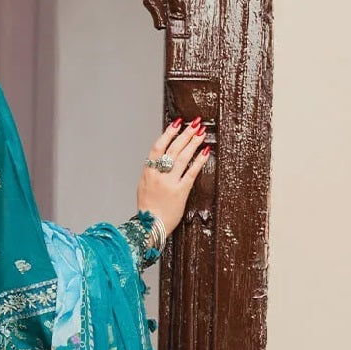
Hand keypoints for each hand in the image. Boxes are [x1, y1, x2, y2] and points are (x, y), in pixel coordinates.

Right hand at [136, 118, 209, 236]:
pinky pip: (191, 172)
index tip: (177, 123)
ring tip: (201, 133)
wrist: (150, 227)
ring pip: (182, 157)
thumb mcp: (144, 187)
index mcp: (148, 173)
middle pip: (173, 149)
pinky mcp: (180, 192)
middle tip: (195, 123)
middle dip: (185, 134)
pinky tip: (206, 151)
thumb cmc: (148, 209)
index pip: (158, 147)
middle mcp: (158, 175)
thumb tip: (163, 158)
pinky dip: (199, 160)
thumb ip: (153, 172)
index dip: (168, 133)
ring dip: (193, 143)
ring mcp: (169, 183)